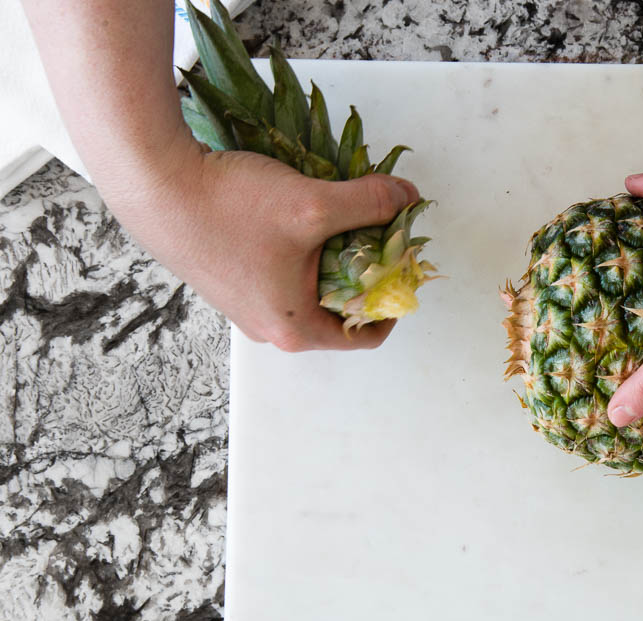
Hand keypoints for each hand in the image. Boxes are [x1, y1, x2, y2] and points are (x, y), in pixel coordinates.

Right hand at [103, 133, 419, 351]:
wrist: (153, 182)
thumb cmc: (229, 206)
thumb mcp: (313, 204)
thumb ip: (369, 204)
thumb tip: (408, 198)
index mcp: (294, 328)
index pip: (365, 335)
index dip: (394, 301)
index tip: (404, 265)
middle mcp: (270, 328)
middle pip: (340, 309)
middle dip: (365, 271)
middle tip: (379, 231)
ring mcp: (248, 306)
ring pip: (312, 286)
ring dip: (334, 254)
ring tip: (342, 216)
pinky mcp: (233, 278)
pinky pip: (286, 272)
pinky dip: (304, 248)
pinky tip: (303, 211)